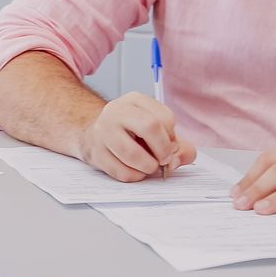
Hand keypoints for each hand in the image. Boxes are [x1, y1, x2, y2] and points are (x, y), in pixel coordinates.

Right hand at [77, 92, 197, 181]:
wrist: (96, 136)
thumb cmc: (132, 133)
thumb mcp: (156, 130)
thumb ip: (179, 146)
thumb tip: (176, 160)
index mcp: (135, 100)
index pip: (165, 117)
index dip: (172, 137)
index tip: (168, 145)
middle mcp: (117, 111)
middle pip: (149, 127)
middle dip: (163, 150)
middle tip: (164, 160)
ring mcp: (103, 132)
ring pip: (132, 154)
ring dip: (148, 167)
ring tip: (149, 167)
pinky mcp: (96, 153)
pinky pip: (121, 171)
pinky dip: (135, 176)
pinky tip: (135, 171)